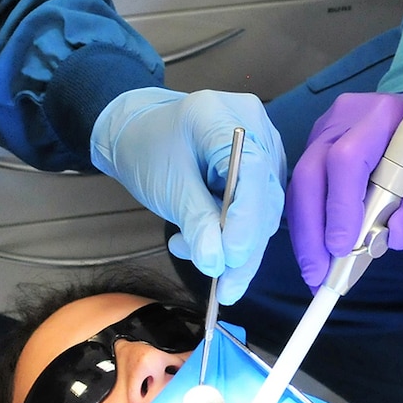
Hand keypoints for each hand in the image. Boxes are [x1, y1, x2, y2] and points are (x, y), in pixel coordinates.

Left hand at [92, 87, 285, 303]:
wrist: (138, 132)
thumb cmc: (147, 148)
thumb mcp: (166, 187)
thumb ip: (196, 223)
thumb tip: (218, 264)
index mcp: (220, 115)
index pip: (252, 170)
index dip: (246, 219)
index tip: (231, 259)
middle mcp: (252, 124)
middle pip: (264, 193)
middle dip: (243, 245)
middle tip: (223, 287)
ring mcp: (260, 143)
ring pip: (264, 207)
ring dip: (235, 243)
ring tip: (194, 252)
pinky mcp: (260, 165)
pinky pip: (257, 206)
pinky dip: (233, 232)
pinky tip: (203, 240)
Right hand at [286, 92, 402, 288]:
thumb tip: (393, 236)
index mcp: (381, 117)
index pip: (347, 159)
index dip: (340, 205)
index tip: (342, 249)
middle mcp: (343, 118)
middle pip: (310, 171)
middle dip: (311, 228)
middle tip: (317, 275)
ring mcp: (324, 130)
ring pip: (300, 182)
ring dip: (305, 231)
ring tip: (315, 272)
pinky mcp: (315, 146)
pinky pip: (303, 187)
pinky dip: (308, 223)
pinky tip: (316, 252)